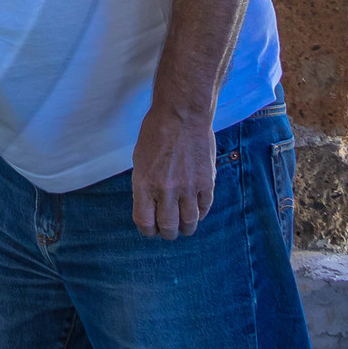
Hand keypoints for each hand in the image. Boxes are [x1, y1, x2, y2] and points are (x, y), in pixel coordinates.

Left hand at [131, 100, 215, 237]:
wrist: (182, 115)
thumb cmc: (156, 133)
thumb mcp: (140, 160)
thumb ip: (144, 185)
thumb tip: (150, 207)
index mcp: (145, 184)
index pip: (145, 222)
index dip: (148, 231)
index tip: (151, 230)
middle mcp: (166, 189)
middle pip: (168, 227)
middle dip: (167, 233)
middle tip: (169, 230)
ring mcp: (188, 187)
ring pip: (189, 222)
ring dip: (186, 228)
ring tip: (184, 227)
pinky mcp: (207, 182)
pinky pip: (205, 208)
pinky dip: (201, 214)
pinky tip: (197, 211)